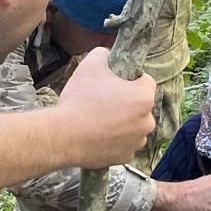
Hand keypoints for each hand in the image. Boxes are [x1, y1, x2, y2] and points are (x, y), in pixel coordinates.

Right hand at [57, 47, 155, 168]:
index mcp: (144, 97)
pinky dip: (115, 140)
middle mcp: (147, 121)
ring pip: (134, 126)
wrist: (63, 136)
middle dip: (127, 102)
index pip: (146, 81)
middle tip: (104, 101)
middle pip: (141, 105)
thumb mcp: (90, 64)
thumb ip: (104, 54)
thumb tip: (108, 55)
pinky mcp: (126, 156)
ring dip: (122, 122)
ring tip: (99, 119)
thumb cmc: (79, 100)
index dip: (130, 79)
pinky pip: (125, 143)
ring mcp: (137, 141)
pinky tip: (98, 135)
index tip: (115, 83)